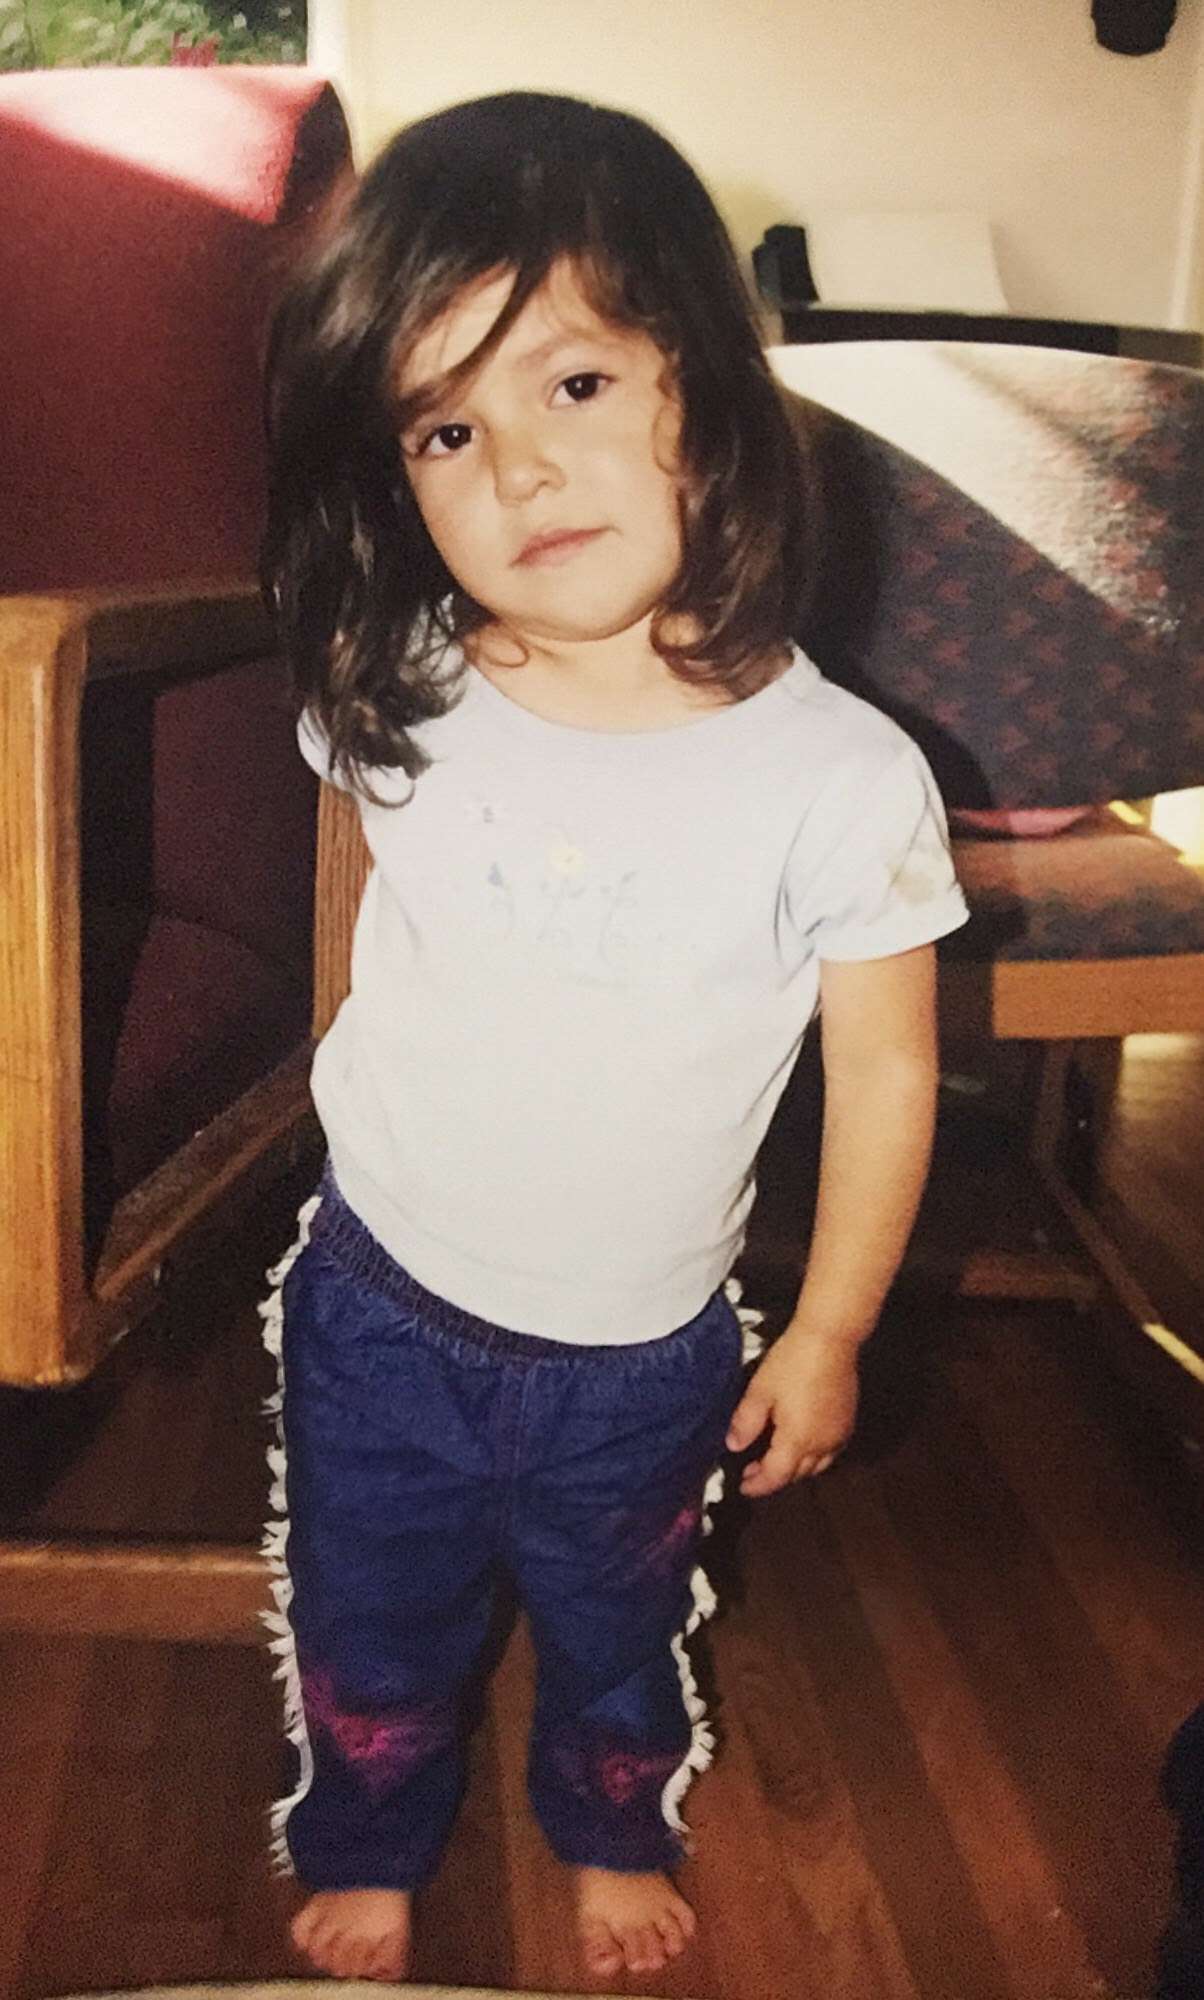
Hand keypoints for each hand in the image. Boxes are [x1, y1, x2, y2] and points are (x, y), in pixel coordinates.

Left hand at [725, 1330, 858, 1496]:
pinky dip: (814, 1457)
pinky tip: (802, 1443)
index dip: (757, 1485)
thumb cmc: (793, 1361)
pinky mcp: (848, 1421)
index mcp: (798, 1441)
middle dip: (774, 1477)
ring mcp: (839, 1434)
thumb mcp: (760, 1391)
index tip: (742, 1486)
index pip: (776, 1477)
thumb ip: (746, 1423)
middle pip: (797, 1474)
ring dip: (795, 1469)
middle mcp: (823, 1444)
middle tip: (753, 1471)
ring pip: (817, 1466)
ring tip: (775, 1459)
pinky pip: (831, 1452)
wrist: (830, 1338)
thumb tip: (734, 1446)